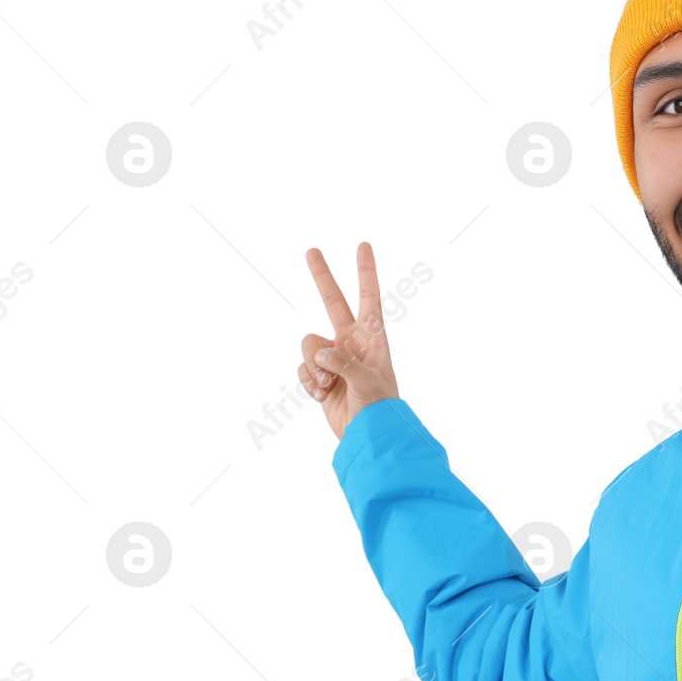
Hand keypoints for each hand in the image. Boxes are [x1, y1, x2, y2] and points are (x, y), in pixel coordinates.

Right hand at [298, 242, 400, 439]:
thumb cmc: (379, 407)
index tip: (363, 245)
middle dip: (322, 276)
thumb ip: (344, 363)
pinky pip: (303, 369)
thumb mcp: (367, 382)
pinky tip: (321, 395)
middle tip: (311, 250)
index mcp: (371, 338)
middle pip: (333, 301)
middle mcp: (351, 342)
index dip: (366, 272)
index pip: (369, 297)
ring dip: (312, 366)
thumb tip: (320, 355)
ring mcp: (333, 358)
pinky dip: (308, 383)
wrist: (368, 435)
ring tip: (327, 384)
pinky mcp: (319, 376)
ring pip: (309, 344)